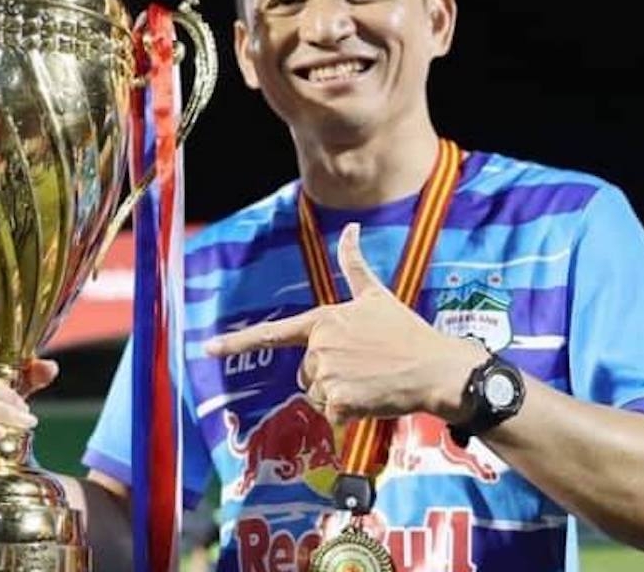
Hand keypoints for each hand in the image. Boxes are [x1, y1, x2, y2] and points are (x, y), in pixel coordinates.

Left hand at [203, 223, 486, 425]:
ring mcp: (327, 374)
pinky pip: (330, 416)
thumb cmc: (406, 332)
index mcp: (323, 321)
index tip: (207, 349)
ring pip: (315, 396)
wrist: (435, 367)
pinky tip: (371, 399)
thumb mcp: (377, 296)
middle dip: (327, 377)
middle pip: (304, 374)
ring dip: (337, 396)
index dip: (237, 342)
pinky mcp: (338, 401)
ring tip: (369, 382)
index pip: (273, 333)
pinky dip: (349, 414)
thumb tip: (350, 228)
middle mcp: (319, 347)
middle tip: (363, 368)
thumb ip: (354, 264)